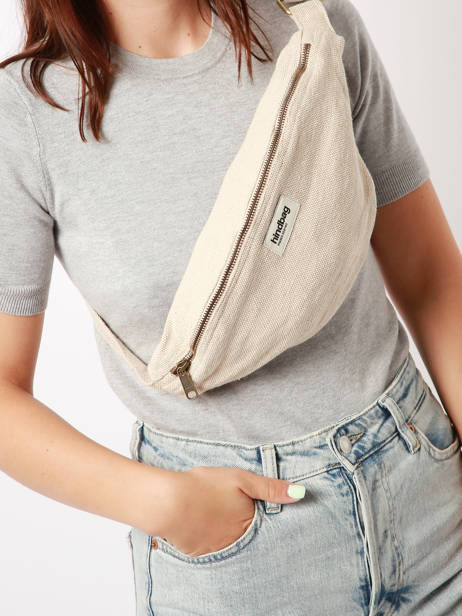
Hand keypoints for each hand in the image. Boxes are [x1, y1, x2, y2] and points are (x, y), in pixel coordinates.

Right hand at [157, 465, 305, 556]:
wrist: (167, 502)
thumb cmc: (204, 485)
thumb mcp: (241, 479)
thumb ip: (270, 488)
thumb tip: (301, 493)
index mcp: (249, 522)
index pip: (265, 523)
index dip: (261, 514)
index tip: (255, 507)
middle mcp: (237, 542)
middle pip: (247, 534)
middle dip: (242, 524)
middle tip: (228, 509)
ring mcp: (218, 550)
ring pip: (229, 542)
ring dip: (225, 531)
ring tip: (214, 514)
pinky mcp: (199, 553)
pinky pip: (210, 548)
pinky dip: (208, 537)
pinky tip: (201, 522)